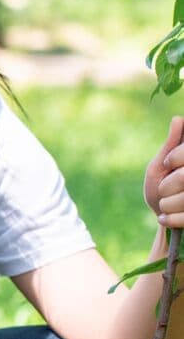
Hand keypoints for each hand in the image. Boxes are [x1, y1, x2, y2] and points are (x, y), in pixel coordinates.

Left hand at [143, 115, 183, 229]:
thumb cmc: (160, 187)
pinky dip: (168, 219)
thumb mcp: (160, 166)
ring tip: (167, 204)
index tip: (168, 164)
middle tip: (166, 190)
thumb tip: (178, 119)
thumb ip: (171, 146)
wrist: (162, 217)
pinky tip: (164, 217)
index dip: (174, 158)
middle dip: (167, 186)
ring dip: (167, 204)